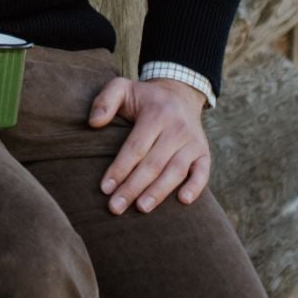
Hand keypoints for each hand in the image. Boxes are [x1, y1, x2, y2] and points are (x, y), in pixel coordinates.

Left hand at [86, 75, 210, 214]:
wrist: (180, 95)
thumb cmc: (144, 98)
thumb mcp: (122, 89)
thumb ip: (105, 101)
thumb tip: (93, 123)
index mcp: (156, 113)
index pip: (136, 146)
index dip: (120, 168)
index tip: (105, 188)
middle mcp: (177, 128)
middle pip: (153, 163)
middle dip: (133, 187)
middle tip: (116, 207)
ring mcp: (192, 141)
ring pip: (176, 170)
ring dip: (159, 192)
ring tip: (141, 208)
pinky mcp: (203, 153)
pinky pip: (203, 172)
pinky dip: (195, 187)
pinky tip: (183, 201)